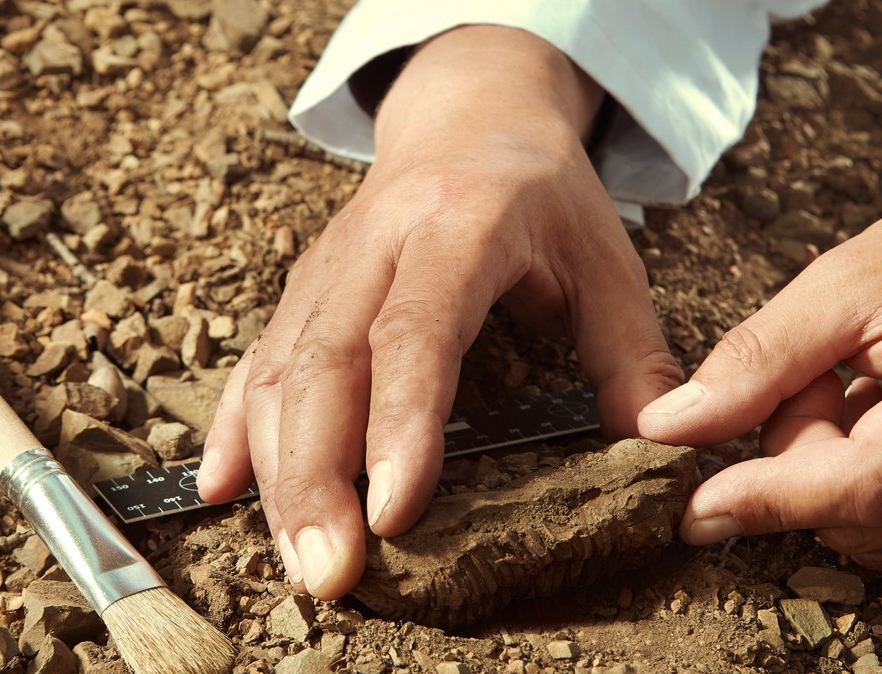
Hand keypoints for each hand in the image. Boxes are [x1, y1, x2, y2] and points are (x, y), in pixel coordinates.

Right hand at [198, 26, 682, 598]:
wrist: (470, 116)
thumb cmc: (542, 194)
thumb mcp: (606, 258)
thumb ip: (632, 353)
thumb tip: (661, 447)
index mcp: (458, 228)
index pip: (415, 332)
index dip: (398, 423)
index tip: (393, 512)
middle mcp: (374, 245)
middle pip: (325, 362)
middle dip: (317, 473)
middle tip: (331, 571)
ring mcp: (326, 268)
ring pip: (278, 370)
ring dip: (278, 469)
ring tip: (296, 560)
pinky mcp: (301, 291)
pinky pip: (254, 360)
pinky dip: (234, 428)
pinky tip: (221, 488)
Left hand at [637, 151, 881, 585]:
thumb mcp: (844, 282)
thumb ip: (757, 358)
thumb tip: (669, 429)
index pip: (866, 484)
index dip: (770, 499)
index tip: (694, 506)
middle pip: (864, 518)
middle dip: (803, 466)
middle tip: (817, 384)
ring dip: (836, 485)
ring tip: (861, 399)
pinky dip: (875, 508)